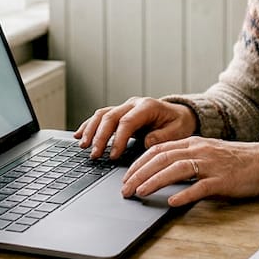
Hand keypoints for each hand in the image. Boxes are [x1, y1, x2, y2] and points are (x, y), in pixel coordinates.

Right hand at [73, 97, 195, 160]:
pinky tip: (79, 135)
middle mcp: (133, 104)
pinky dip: (88, 125)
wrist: (179, 114)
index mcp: (148, 107)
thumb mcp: (178, 131)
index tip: (113, 155)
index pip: (127, 122)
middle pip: (110, 117)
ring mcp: (125, 107)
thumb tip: (147, 143)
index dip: (118, 139)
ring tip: (83, 146)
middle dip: (100, 136)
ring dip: (91, 130)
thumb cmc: (179, 123)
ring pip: (102, 114)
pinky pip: (100, 116)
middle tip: (94, 154)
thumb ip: (163, 136)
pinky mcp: (119, 112)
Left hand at [120, 137, 258, 206]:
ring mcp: (211, 165)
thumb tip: (160, 173)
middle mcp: (199, 150)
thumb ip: (186, 160)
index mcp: (193, 143)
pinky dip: (184, 194)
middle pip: (161, 158)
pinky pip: (200, 187)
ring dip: (154, 181)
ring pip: (176, 169)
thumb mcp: (207, 154)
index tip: (125, 177)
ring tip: (140, 192)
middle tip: (124, 189)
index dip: (138, 163)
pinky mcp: (223, 180)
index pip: (157, 149)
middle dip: (139, 174)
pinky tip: (172, 202)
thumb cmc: (236, 161)